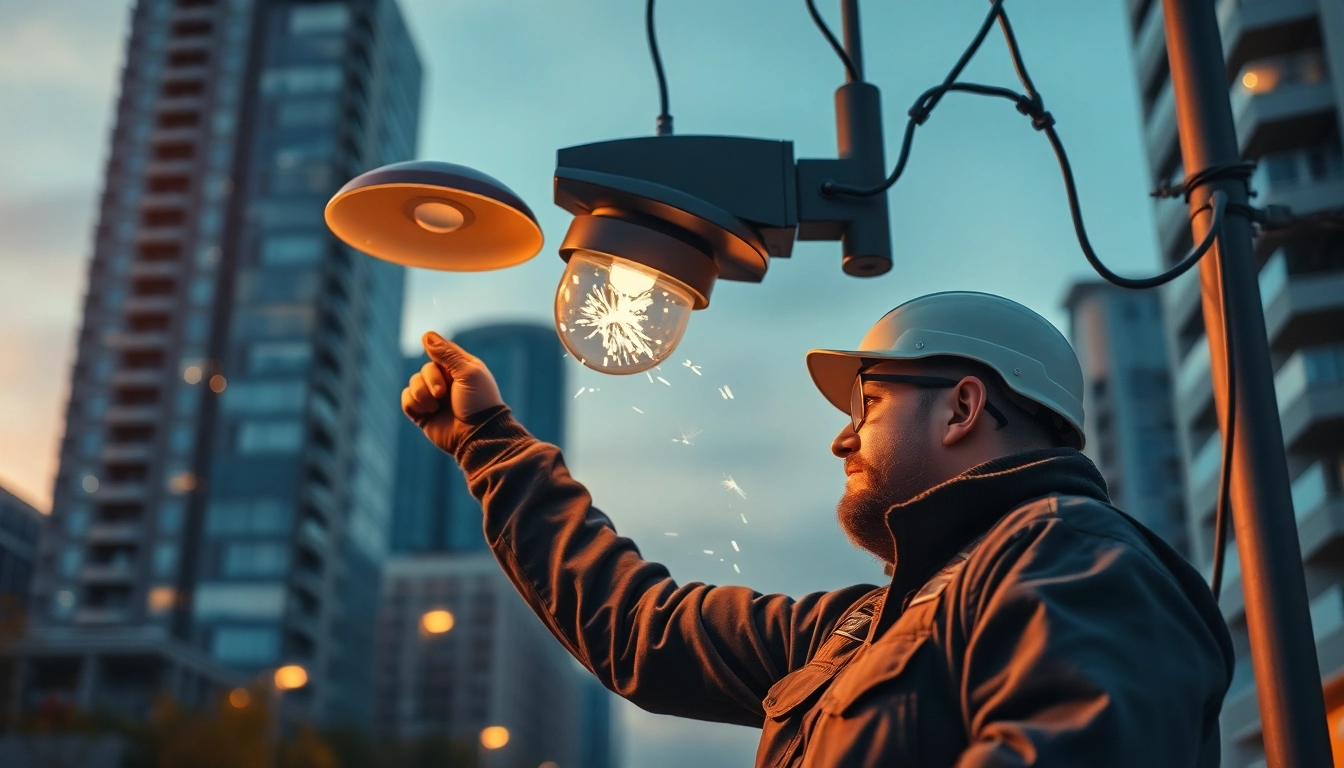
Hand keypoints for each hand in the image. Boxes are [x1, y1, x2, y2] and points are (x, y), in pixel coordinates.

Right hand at [401, 331, 505, 454]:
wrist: (477, 436)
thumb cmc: (479, 402)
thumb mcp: (467, 372)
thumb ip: (446, 353)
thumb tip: (426, 334)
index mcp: (460, 369)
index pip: (440, 351)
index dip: (437, 356)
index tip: (443, 365)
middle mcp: (446, 382)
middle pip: (425, 369)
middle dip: (430, 379)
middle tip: (442, 393)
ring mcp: (434, 398)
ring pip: (413, 383)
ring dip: (421, 394)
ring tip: (435, 407)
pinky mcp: (423, 414)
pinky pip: (406, 400)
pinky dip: (414, 403)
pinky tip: (428, 412)